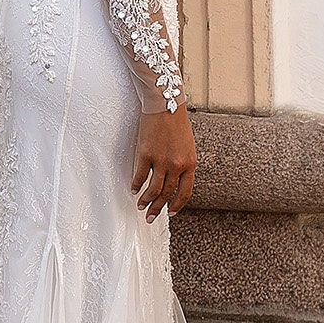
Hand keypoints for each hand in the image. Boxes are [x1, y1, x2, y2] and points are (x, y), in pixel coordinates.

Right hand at [132, 104, 196, 219]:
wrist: (166, 105)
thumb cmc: (177, 123)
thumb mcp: (187, 146)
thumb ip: (182, 163)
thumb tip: (174, 179)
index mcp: (190, 163)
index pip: (185, 192)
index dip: (177, 205)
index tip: (171, 213)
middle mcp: (176, 165)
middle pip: (167, 194)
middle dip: (158, 208)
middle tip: (150, 217)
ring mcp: (161, 161)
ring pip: (153, 189)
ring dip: (146, 200)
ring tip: (141, 206)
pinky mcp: (146, 154)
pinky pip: (140, 175)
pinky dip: (136, 184)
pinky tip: (133, 189)